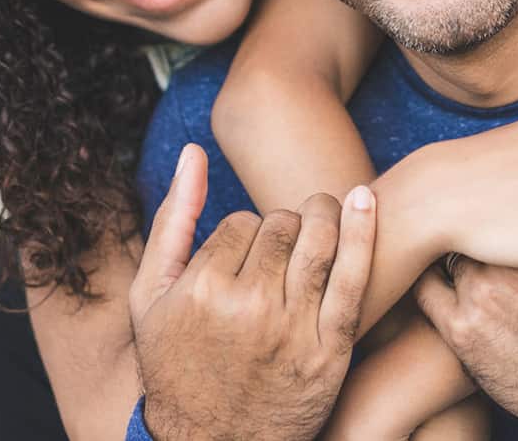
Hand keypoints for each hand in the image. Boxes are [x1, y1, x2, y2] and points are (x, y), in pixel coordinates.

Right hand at [129, 145, 376, 440]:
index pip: (242, 221)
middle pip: (283, 224)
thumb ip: (173, 220)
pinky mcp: (331, 351)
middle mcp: (249, 306)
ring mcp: (294, 328)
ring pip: (320, 239)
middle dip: (284, 225)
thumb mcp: (152, 296)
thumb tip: (192, 152)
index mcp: (202, 290)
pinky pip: (355, 277)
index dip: (247, 233)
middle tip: (283, 244)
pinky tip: (365, 201)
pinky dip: (364, 232)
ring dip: (324, 217)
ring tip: (320, 219)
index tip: (245, 257)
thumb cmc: (176, 365)